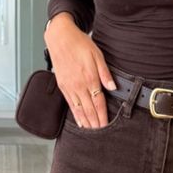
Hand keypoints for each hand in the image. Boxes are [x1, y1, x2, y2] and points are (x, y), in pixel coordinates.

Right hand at [44, 13, 117, 128]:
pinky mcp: (63, 86)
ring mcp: (69, 87)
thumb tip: (113, 87)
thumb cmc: (79, 43)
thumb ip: (105, 73)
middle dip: (95, 123)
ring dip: (86, 123)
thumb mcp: (97, 54)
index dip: (103, 116)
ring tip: (92, 133)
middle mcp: (79, 85)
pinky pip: (70, 105)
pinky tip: (80, 122)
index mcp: (89, 78)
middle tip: (101, 135)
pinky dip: (76, 115)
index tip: (106, 126)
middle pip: (89, 110)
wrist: (60, 37)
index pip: (99, 102)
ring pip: (79, 110)